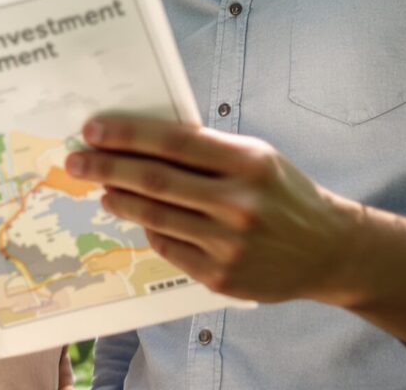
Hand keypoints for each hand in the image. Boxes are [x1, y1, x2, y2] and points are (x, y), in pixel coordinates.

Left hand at [65, 116, 362, 304]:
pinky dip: (148, 230)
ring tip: (100, 188)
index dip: (127, 135)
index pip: (173, 142)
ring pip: (155, 218)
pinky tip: (136, 217)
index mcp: (248, 163)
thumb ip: (207, 150)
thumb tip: (142, 138)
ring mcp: (229, 244)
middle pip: (155, 181)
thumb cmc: (284, 194)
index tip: (93, 129)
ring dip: (119, 200)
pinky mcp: (221, 276)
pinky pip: (168, 248)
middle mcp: (239, 203)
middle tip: (76, 160)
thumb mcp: (257, 158)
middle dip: (107, 168)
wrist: (329, 250)